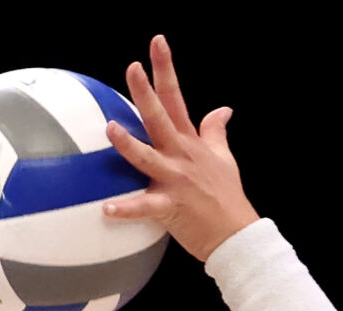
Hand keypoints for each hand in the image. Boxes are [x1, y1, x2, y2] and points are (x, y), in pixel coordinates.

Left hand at [102, 35, 258, 261]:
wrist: (236, 235)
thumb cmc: (227, 198)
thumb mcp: (225, 158)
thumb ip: (216, 131)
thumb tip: (223, 109)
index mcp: (191, 141)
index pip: (175, 97)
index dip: (165, 69)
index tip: (156, 42)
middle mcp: (182, 155)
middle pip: (160, 118)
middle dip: (145, 93)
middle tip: (131, 68)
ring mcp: (175, 180)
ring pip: (148, 158)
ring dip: (128, 144)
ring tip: (110, 128)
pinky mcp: (170, 208)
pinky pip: (144, 208)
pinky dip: (126, 210)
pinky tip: (106, 209)